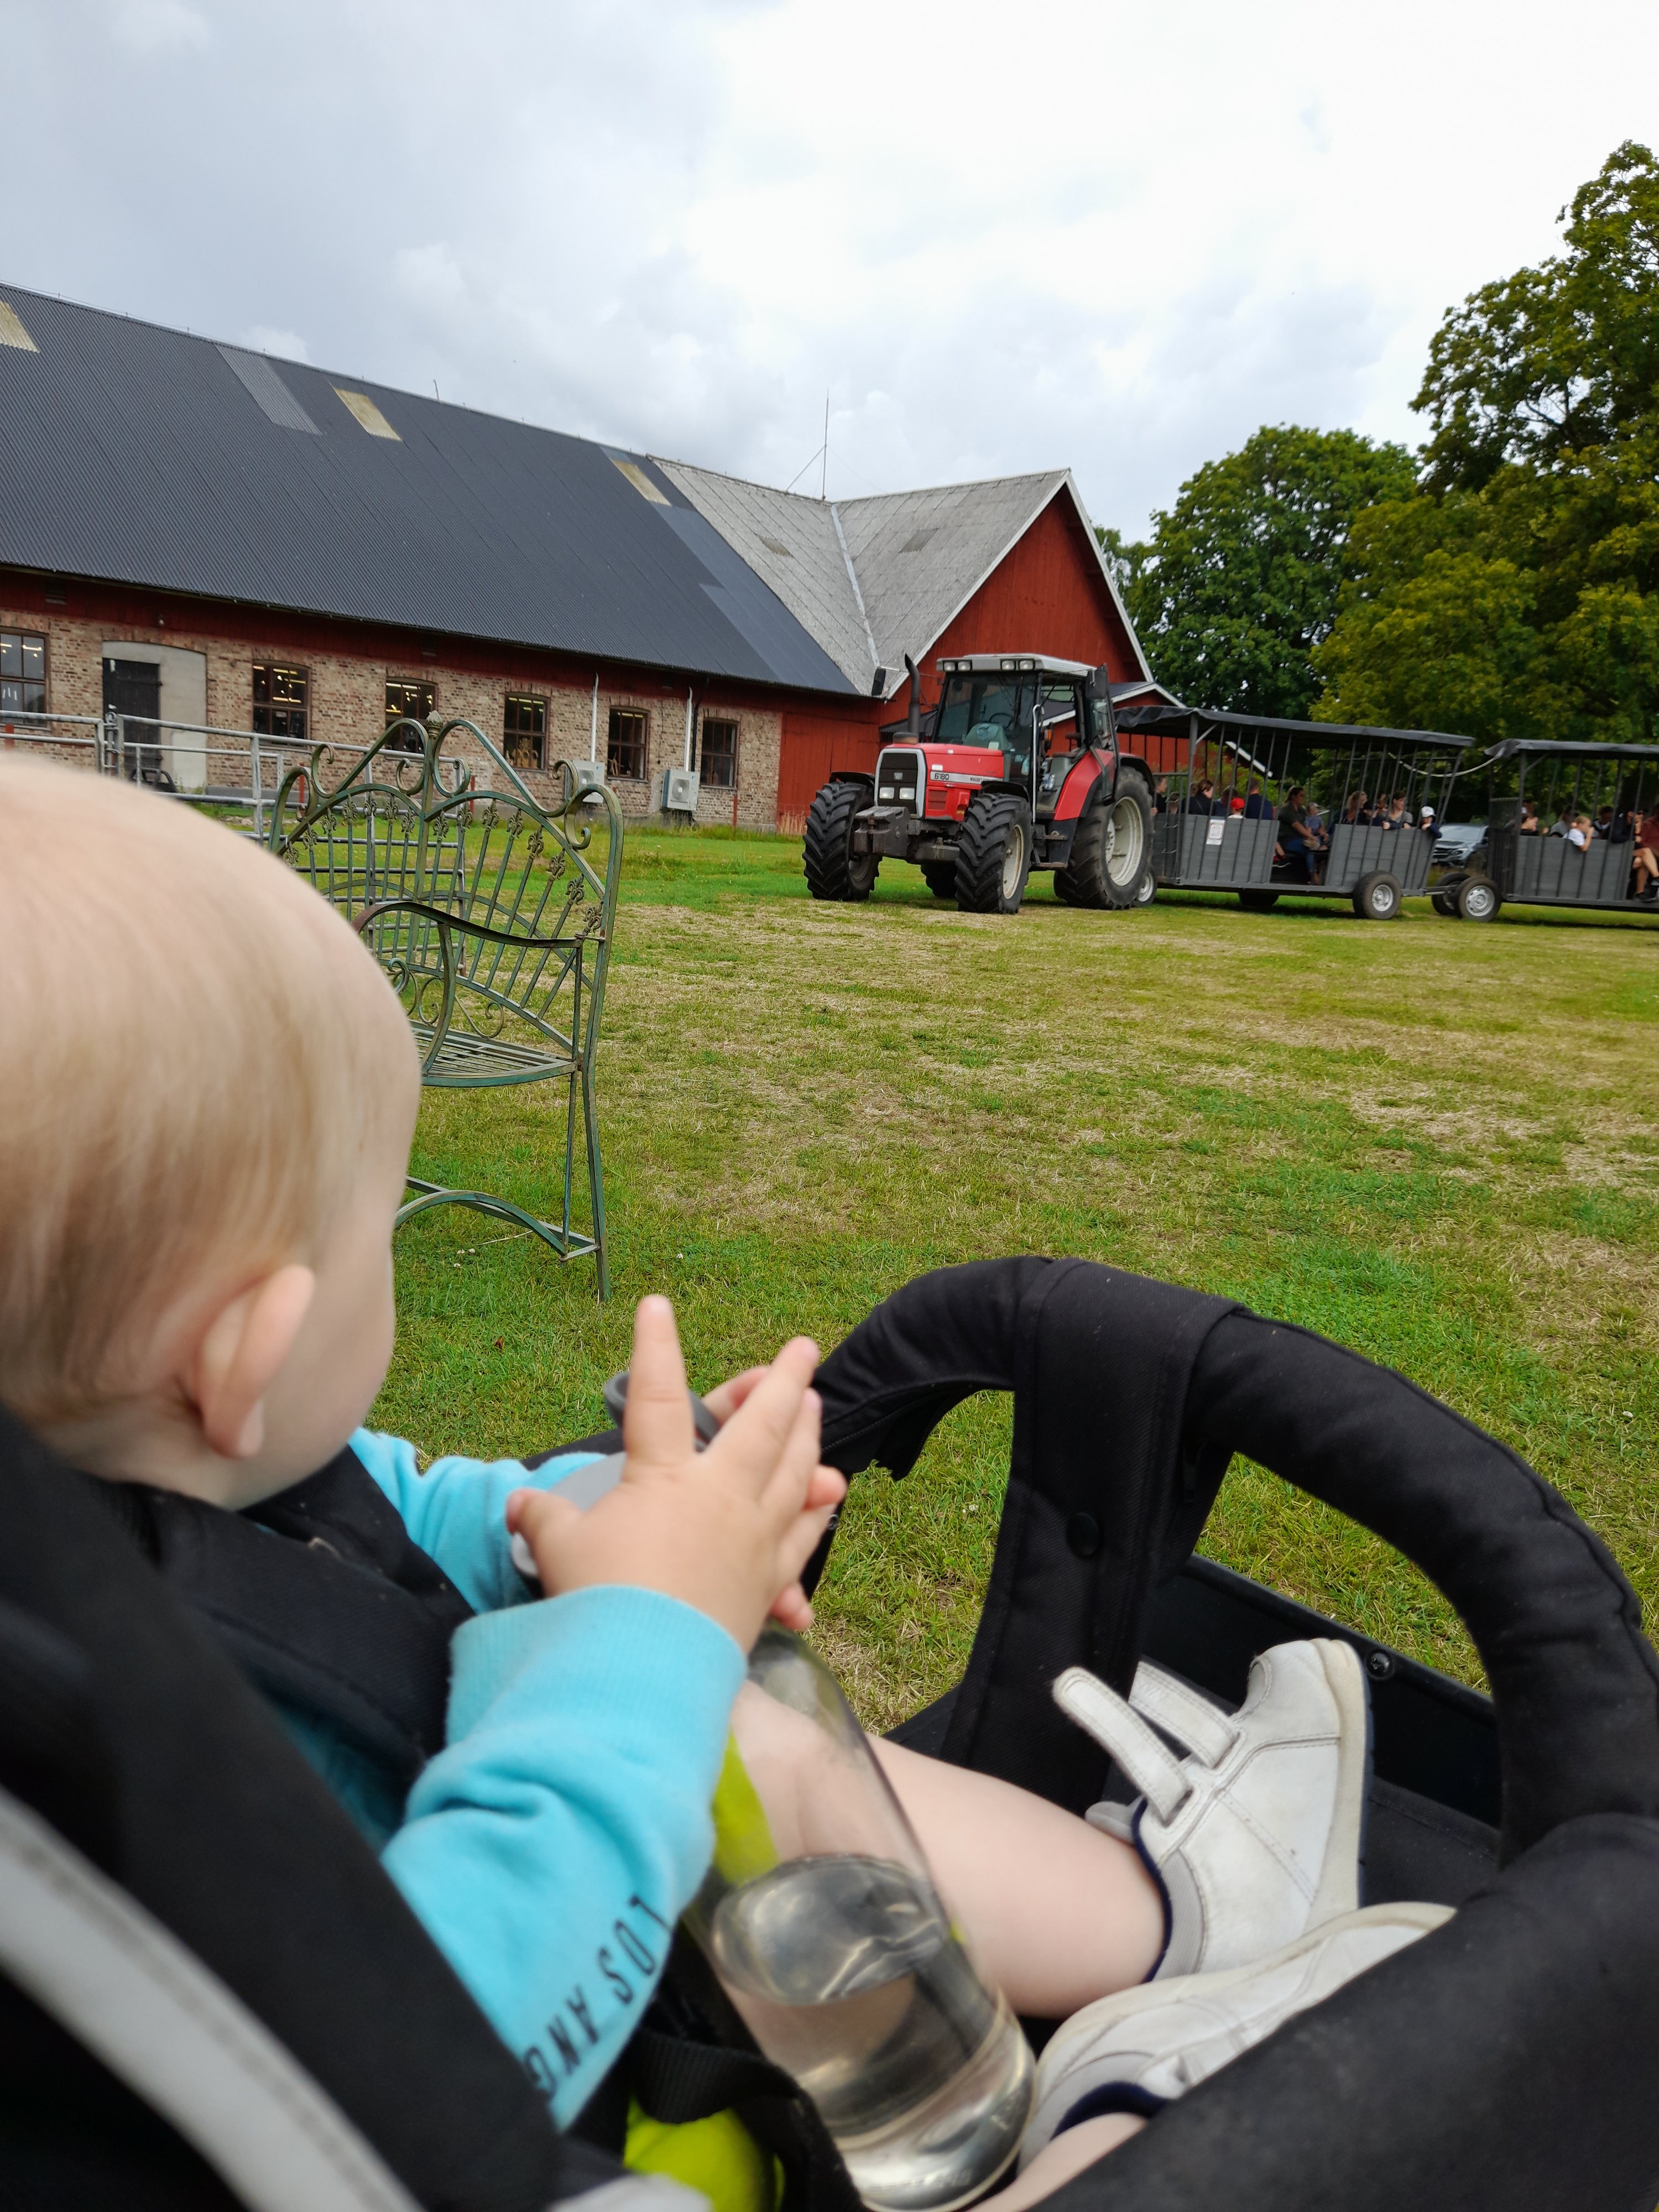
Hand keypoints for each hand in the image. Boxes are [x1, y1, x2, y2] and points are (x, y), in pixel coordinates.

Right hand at [507, 1298, 846, 1651]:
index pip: (656, 1398)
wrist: (645, 1675)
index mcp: (664, 1477)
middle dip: (783, 1380)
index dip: (654, 1347)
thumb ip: (545, 1518)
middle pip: (762, 1426)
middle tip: (804, 1348)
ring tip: (817, 1407)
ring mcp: (753, 1538)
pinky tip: (829, 1497)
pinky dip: (816, 1514)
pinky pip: (801, 1539)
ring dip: (809, 1435)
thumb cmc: (599, 1604)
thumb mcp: (559, 1551)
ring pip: (796, 1472)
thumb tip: (519, 1502)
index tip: (656, 1304)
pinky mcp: (767, 1581)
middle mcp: (721, 1497)